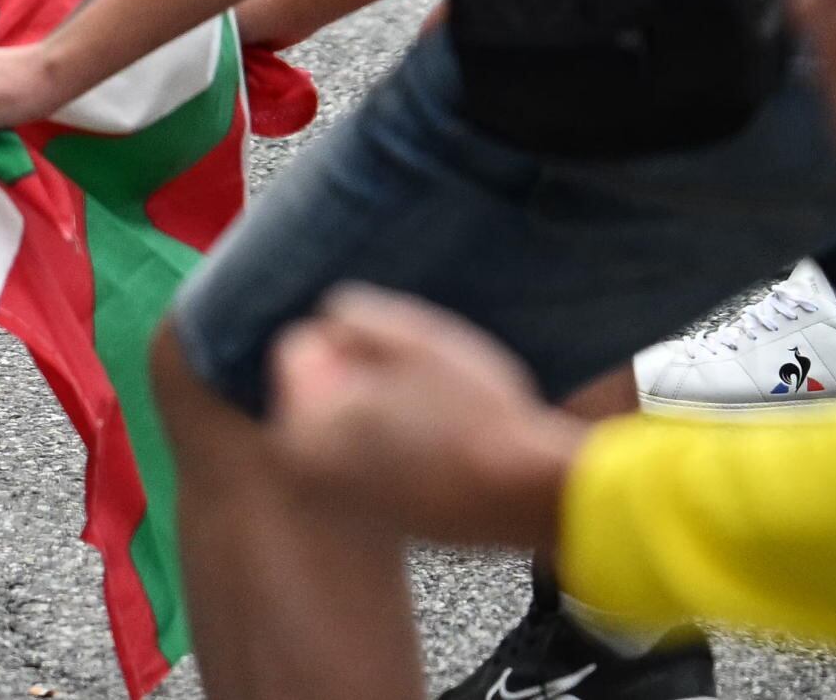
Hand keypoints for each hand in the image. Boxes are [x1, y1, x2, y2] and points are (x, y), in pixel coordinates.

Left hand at [267, 286, 587, 546]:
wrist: (535, 496)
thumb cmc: (476, 414)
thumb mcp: (413, 337)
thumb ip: (355, 316)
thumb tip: (330, 319)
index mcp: (305, 427)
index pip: (301, 348)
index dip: (353, 336)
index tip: (398, 355)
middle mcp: (314, 473)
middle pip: (323, 388)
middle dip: (360, 375)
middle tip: (420, 384)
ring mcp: (351, 501)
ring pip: (353, 424)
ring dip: (384, 410)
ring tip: (441, 414)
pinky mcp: (391, 519)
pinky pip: (382, 461)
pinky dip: (405, 448)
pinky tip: (450, 445)